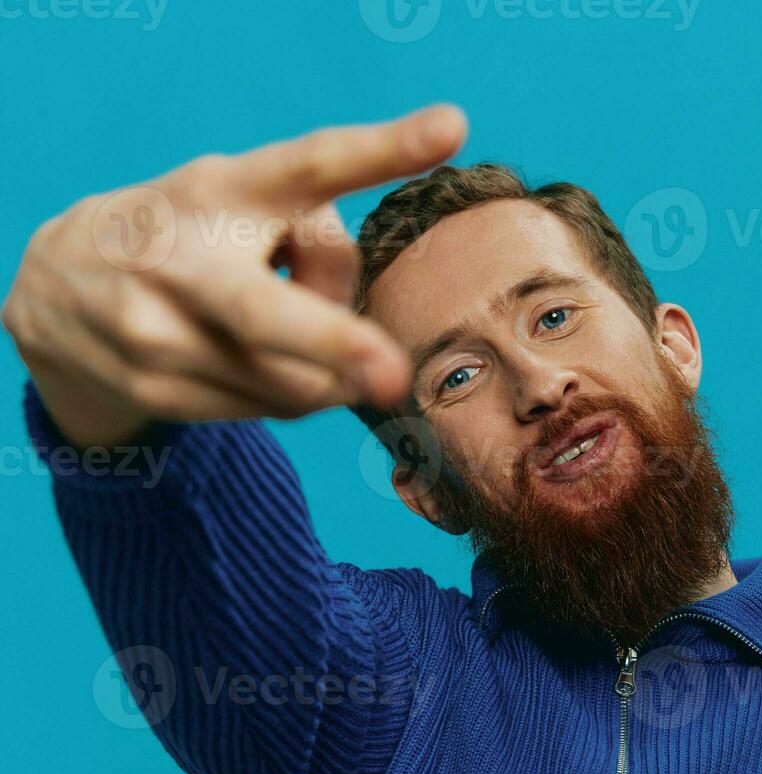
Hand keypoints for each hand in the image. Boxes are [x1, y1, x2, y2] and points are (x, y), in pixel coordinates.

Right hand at [1, 105, 467, 447]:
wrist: (61, 289)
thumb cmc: (201, 234)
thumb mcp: (252, 204)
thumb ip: (324, 244)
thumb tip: (359, 346)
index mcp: (225, 187)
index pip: (309, 165)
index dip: (383, 149)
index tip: (453, 128)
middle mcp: (182, 256)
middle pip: (266, 313)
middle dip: (332, 344)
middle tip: (391, 373)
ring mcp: (156, 329)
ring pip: (292, 383)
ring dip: (323, 368)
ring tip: (275, 321)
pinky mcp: (152, 388)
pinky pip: (270, 410)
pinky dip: (288, 391)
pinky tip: (249, 355)